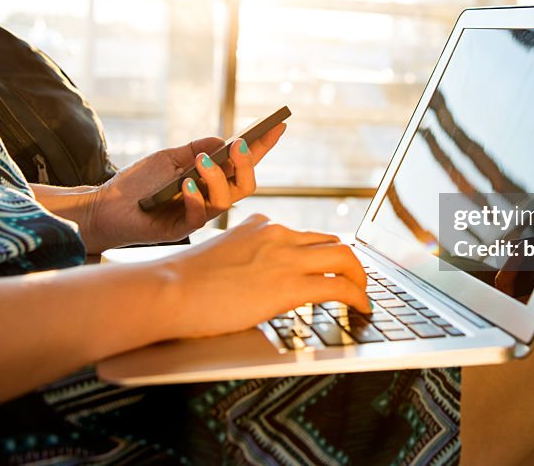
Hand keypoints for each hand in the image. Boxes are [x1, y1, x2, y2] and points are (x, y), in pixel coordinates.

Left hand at [81, 124, 285, 251]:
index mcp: (209, 179)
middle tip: (240, 144)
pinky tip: (185, 184)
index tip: (279, 125)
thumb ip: (195, 149)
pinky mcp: (181, 230)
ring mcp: (197, 215)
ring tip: (202, 162)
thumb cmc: (137, 184)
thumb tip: (223, 140)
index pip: (241, 163)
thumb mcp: (168, 158)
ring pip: (226, 200)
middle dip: (248, 164)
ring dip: (217, 178)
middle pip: (245, 185)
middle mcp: (209, 197)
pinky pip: (198, 215)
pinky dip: (194, 197)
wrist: (105, 208)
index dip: (262, 146)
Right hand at [149, 214, 369, 338]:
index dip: (321, 252)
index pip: (303, 234)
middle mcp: (277, 234)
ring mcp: (285, 258)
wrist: (169, 290)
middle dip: (348, 262)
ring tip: (363, 295)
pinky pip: (340, 287)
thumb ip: (242, 259)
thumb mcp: (219, 256)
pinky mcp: (289, 285)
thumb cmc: (183, 283)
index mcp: (259, 226)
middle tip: (355, 280)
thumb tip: (251, 280)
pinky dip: (358, 297)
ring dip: (361, 277)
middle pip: (331, 241)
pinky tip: (361, 308)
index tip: (329, 266)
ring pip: (344, 258)